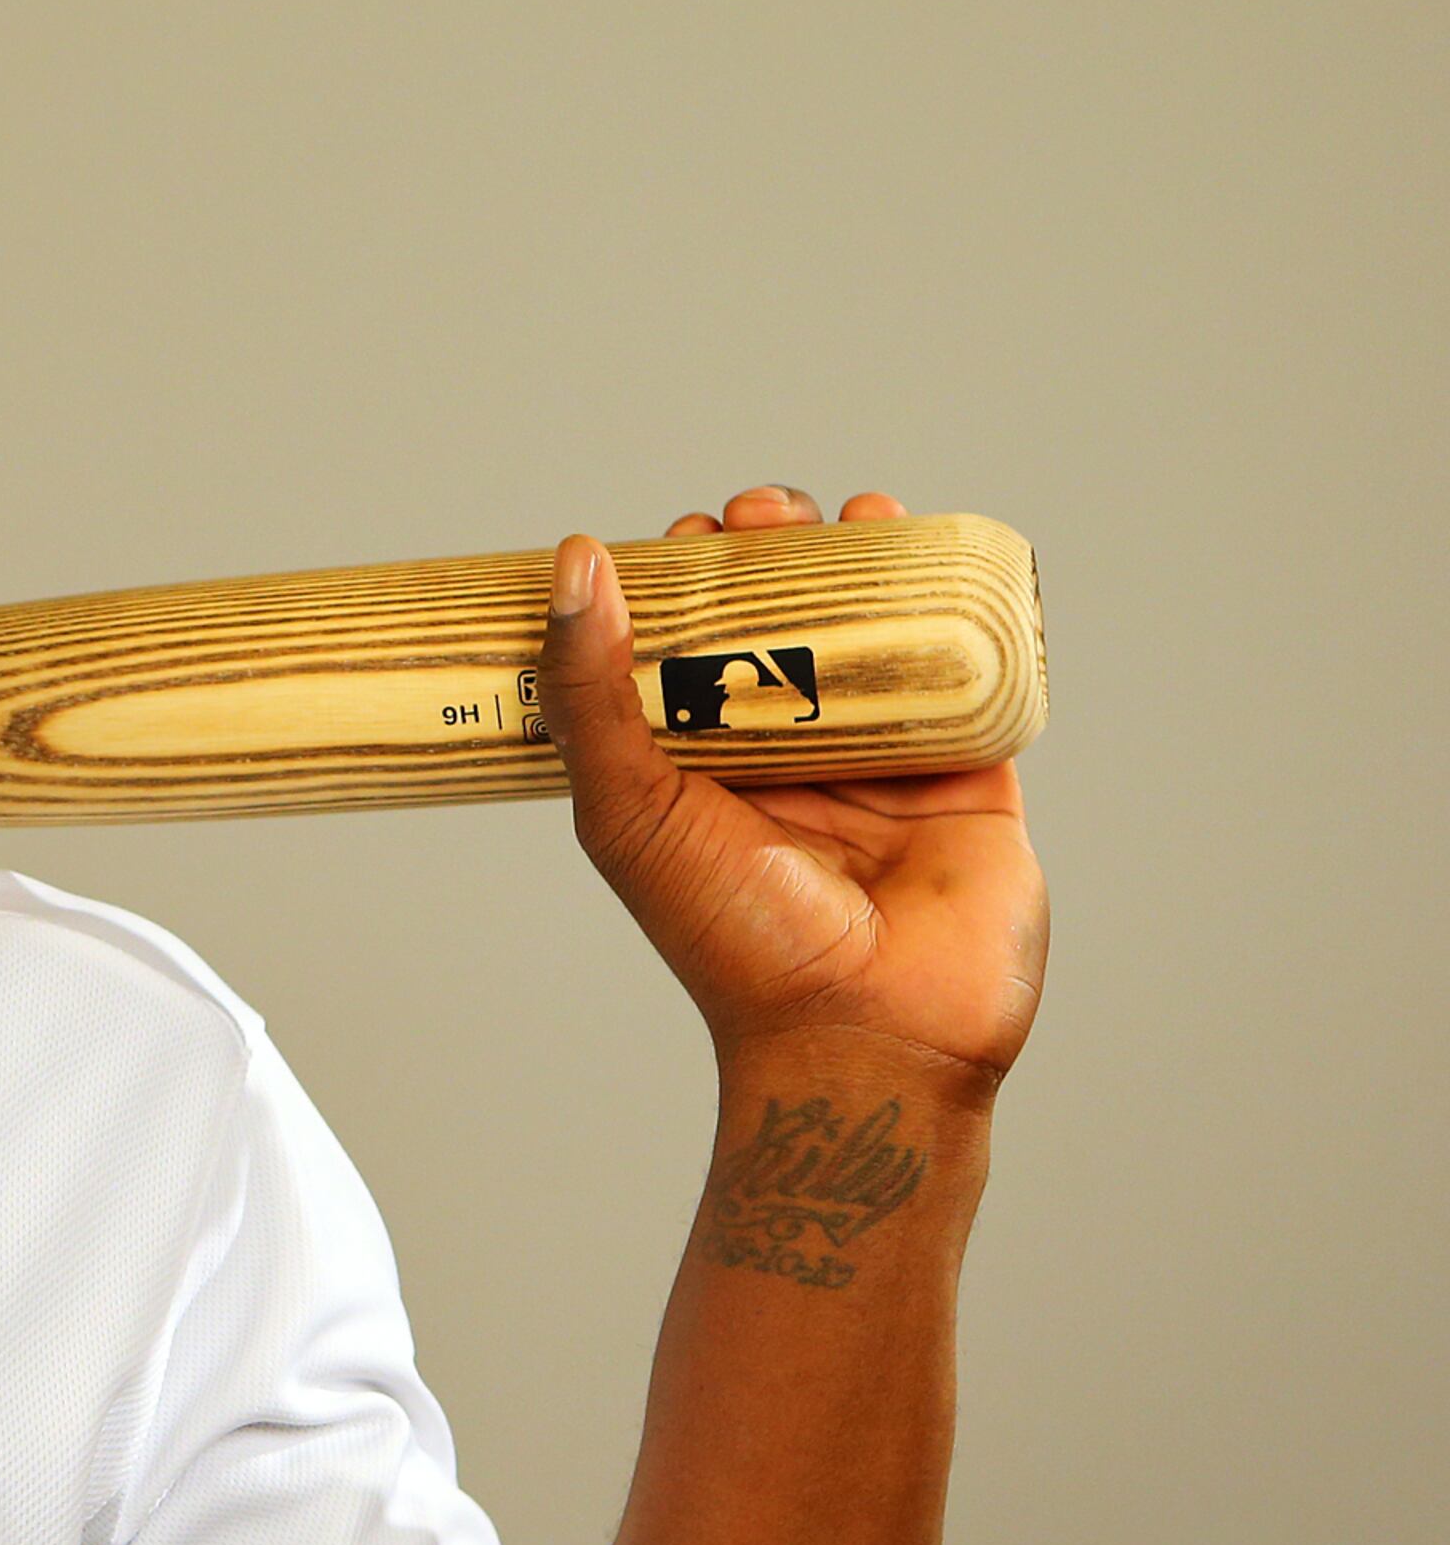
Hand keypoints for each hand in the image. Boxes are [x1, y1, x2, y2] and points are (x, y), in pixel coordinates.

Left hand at [536, 487, 1047, 1092]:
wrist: (864, 1030)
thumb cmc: (730, 937)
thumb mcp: (628, 806)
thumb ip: (589, 691)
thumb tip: (576, 562)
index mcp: (701, 767)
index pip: (688, 645)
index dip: (688, 581)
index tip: (687, 534)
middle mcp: (787, 758)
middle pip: (784, 622)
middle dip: (777, 553)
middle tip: (765, 517)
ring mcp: (880, 762)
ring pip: (873, 634)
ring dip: (864, 561)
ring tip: (849, 514)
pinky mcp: (966, 774)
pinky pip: (968, 675)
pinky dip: (958, 607)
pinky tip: (934, 550)